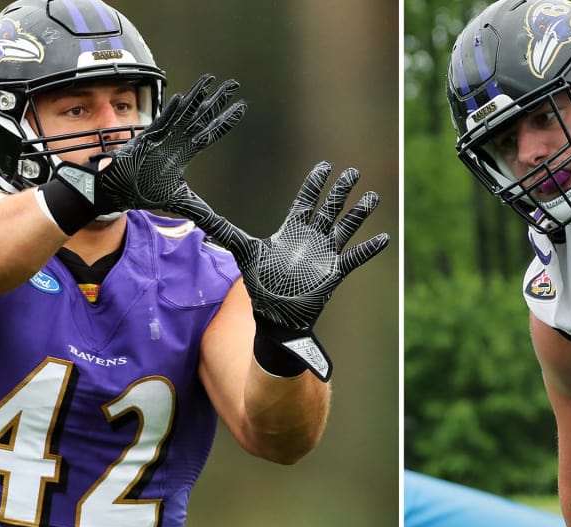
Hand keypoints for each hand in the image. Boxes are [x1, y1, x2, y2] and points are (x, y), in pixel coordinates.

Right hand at [40, 74, 244, 233]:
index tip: (241, 107)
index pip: (211, 133)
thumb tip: (223, 229)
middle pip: (201, 117)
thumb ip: (205, 214)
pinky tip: (181, 99)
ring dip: (197, 97)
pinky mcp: (146, 139)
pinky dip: (171, 112)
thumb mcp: (183, 203)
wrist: (118, 191)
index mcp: (185, 152)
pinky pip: (161, 123)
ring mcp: (162, 137)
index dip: (226, 121)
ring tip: (210, 80)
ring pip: (183, 113)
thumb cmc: (146, 192)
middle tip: (233, 84)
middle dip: (217, 101)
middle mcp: (176, 141)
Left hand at [170, 161, 390, 380]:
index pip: (306, 200)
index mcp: (292, 230)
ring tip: (372, 197)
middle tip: (352, 171)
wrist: (275, 316)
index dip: (315, 183)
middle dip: (340, 190)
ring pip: (345, 227)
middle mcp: (311, 238)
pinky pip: (355, 258)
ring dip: (358, 213)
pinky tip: (383, 238)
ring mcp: (325, 254)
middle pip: (329, 208)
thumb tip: (187, 206)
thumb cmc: (260, 283)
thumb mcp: (239, 247)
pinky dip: (368, 249)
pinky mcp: (335, 272)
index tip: (325, 165)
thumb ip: (218, 226)